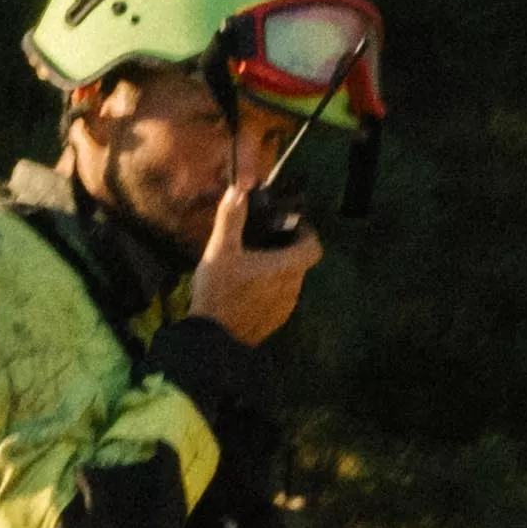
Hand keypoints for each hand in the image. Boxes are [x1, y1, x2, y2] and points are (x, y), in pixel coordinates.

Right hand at [190, 178, 317, 352]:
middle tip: (261, 243)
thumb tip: (239, 189)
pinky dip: (271, 289)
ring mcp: (286, 307)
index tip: (289, 227)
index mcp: (285, 267)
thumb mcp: (219, 250)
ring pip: (290, 281)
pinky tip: (246, 290)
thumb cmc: (219, 290)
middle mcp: (293, 287)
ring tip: (251, 266)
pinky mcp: (276, 321)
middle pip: (300, 262)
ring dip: (278, 271)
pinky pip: (280, 298)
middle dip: (287, 250)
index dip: (306, 234)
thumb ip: (231, 219)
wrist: (212, 338)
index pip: (314, 247)